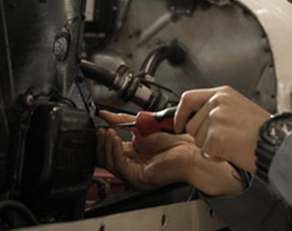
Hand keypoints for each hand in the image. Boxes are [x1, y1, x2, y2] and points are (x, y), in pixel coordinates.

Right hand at [97, 111, 243, 195]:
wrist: (192, 152)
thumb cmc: (177, 141)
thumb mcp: (143, 126)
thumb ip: (123, 121)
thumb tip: (106, 114)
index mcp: (133, 153)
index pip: (110, 148)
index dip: (103, 137)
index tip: (99, 124)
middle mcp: (132, 164)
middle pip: (106, 157)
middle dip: (102, 142)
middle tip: (100, 129)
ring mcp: (134, 173)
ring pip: (110, 162)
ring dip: (107, 145)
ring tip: (107, 132)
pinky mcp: (138, 178)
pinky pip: (120, 166)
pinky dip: (115, 152)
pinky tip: (116, 140)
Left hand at [174, 86, 269, 172]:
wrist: (276, 141)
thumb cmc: (262, 130)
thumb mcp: (238, 108)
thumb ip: (215, 109)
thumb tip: (190, 119)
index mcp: (223, 93)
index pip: (188, 98)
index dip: (180, 114)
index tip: (177, 124)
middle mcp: (217, 102)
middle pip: (191, 125)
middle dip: (203, 137)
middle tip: (225, 139)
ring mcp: (215, 118)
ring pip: (197, 140)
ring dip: (211, 147)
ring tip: (233, 143)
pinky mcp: (215, 136)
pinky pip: (205, 152)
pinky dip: (217, 156)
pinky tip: (233, 150)